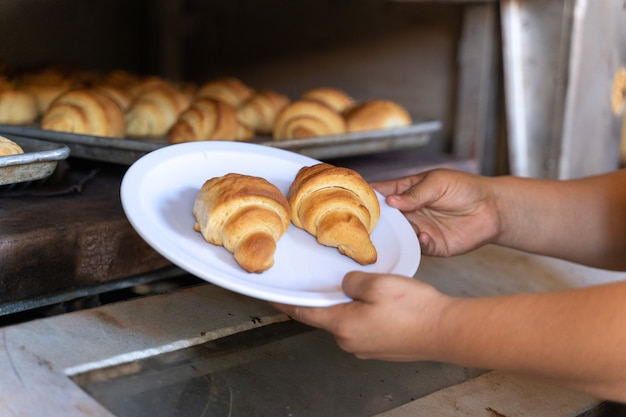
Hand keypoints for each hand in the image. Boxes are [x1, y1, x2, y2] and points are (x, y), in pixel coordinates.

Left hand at [271, 271, 451, 360]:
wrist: (447, 331)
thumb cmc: (414, 309)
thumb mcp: (378, 283)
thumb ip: (352, 281)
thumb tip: (346, 284)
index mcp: (343, 326)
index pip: (304, 314)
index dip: (285, 304)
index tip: (270, 297)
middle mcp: (350, 342)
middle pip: (326, 317)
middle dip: (324, 299)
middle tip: (325, 279)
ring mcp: (367, 348)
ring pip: (346, 321)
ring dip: (347, 306)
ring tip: (359, 288)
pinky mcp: (382, 348)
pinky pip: (363, 327)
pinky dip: (362, 313)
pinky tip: (377, 302)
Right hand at [371, 169, 500, 256]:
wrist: (492, 208)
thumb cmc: (464, 188)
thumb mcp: (437, 182)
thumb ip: (414, 193)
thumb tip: (390, 201)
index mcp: (406, 192)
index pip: (381, 194)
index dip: (367, 197)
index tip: (353, 200)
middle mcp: (408, 212)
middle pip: (384, 218)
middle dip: (374, 221)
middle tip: (363, 224)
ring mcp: (418, 229)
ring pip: (397, 235)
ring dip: (392, 236)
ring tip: (388, 235)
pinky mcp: (431, 244)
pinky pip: (418, 246)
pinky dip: (418, 242)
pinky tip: (423, 235)